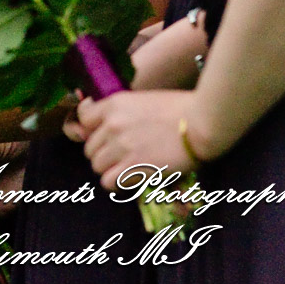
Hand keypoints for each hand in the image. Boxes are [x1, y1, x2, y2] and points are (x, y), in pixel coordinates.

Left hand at [77, 90, 200, 189]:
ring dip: (110, 169)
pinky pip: (109, 181)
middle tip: (120, 157)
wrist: (202, 122)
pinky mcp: (135, 166)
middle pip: (89, 147)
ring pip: (97, 166)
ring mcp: (122, 145)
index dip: (92, 130)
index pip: (83, 119)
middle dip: (103, 153)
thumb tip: (107, 126)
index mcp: (114, 104)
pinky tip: (129, 179)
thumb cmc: (180, 109)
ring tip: (126, 169)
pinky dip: (117, 183)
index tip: (104, 137)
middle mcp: (112, 124)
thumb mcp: (143, 100)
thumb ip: (122, 112)